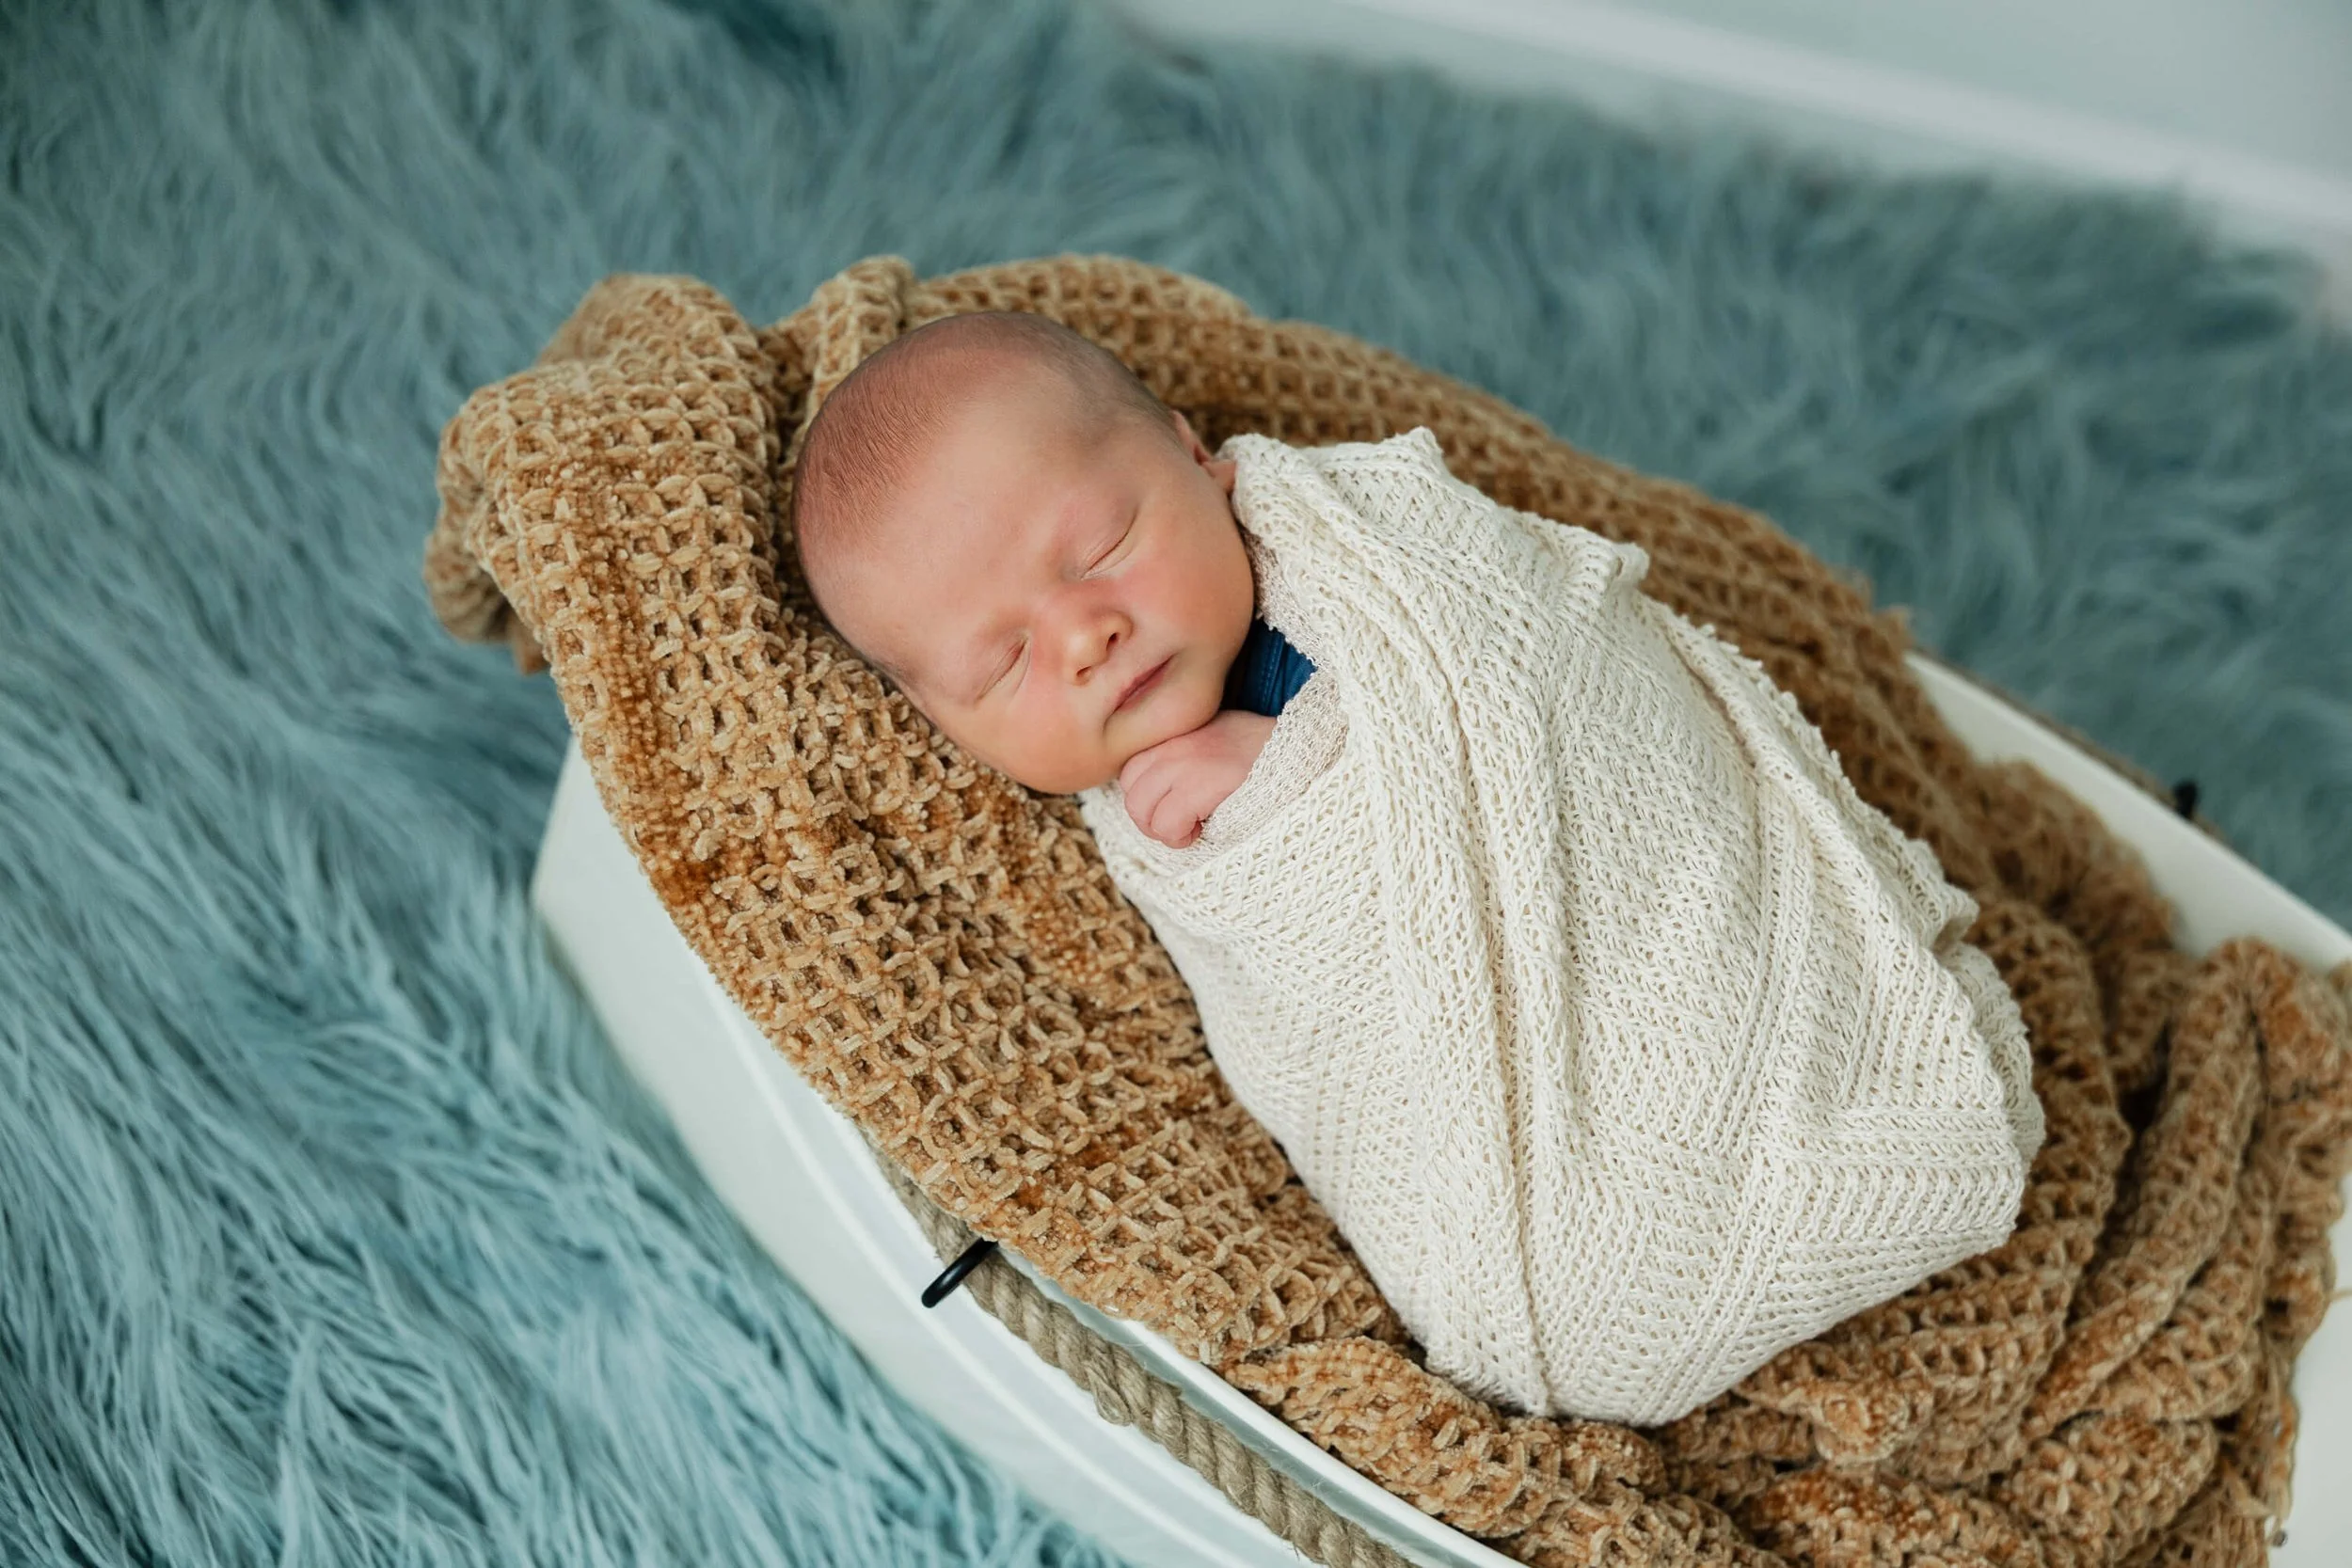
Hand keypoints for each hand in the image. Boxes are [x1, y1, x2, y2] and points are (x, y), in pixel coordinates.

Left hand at [1118, 710, 1275, 847]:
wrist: (1302, 750)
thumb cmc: (1264, 751)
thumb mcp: (1216, 738)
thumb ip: (1184, 754)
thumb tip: (1158, 790)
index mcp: (1175, 731)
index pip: (1131, 771)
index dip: (1150, 797)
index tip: (1177, 804)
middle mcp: (1174, 742)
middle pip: (1131, 793)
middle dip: (1151, 818)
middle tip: (1183, 823)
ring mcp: (1185, 761)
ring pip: (1140, 811)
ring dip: (1164, 829)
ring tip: (1193, 826)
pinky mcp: (1202, 784)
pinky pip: (1166, 824)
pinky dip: (1180, 837)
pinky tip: (1203, 829)